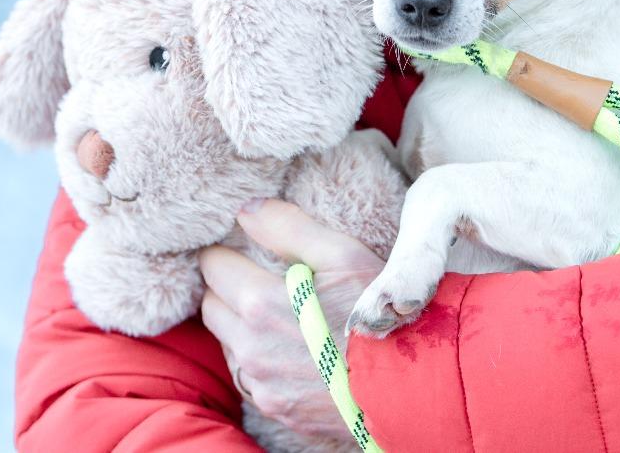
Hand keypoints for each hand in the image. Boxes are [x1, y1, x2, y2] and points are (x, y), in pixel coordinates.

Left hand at [198, 199, 384, 439]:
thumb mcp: (342, 254)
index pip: (213, 267)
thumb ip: (288, 227)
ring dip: (240, 325)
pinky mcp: (275, 409)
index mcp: (259, 303)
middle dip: (228, 287)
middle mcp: (250, 348)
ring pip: (227, 343)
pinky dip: (258, 357)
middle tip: (260, 277)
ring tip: (281, 313)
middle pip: (212, 306)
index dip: (227, 252)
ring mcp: (261, 384)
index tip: (244, 250)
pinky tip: (290, 347)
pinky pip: (248, 376)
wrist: (408, 382)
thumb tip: (245, 210)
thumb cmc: (378, 311)